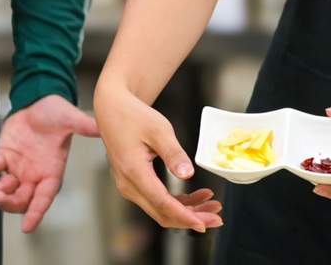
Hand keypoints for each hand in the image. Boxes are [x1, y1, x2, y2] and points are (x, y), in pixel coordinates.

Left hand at [0, 94, 99, 232]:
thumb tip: (101, 127)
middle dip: (9, 204)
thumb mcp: (69, 118)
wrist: (40, 98)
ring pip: (5, 189)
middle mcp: (34, 175)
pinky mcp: (4, 156)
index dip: (36, 213)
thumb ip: (83, 125)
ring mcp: (18, 167)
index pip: (44, 198)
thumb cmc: (57, 111)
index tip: (27, 228)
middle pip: (21, 200)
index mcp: (52, 172)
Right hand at [93, 82, 222, 232]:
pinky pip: (157, 200)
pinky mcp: (135, 183)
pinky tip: (197, 196)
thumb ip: (173, 154)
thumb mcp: (159, 130)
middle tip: (217, 218)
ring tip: (212, 205)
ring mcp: (130, 186)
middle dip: (191, 218)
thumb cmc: (134, 116)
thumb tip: (187, 175)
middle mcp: (128, 185)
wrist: (113, 109)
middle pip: (162, 213)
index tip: (205, 223)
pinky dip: (178, 202)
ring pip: (161, 209)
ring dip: (187, 211)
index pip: (162, 204)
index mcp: (133, 172)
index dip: (185, 216)